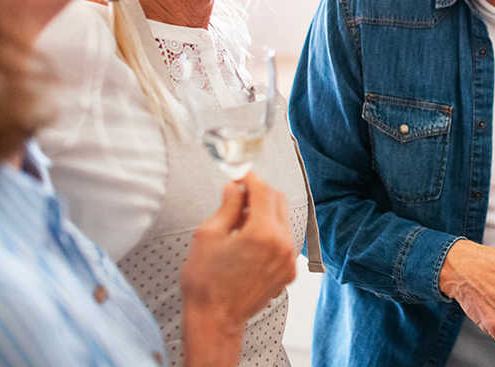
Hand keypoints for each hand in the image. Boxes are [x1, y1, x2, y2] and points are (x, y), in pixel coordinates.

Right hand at [180, 173, 296, 366]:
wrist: (215, 320)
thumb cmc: (205, 281)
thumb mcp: (208, 235)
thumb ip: (227, 206)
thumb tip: (235, 187)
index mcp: (263, 233)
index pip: (263, 191)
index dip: (250, 178)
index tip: (240, 174)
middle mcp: (283, 244)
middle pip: (278, 201)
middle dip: (260, 193)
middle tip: (238, 195)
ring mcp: (289, 259)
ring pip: (283, 220)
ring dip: (265, 213)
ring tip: (240, 221)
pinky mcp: (289, 271)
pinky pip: (284, 240)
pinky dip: (271, 233)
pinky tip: (249, 241)